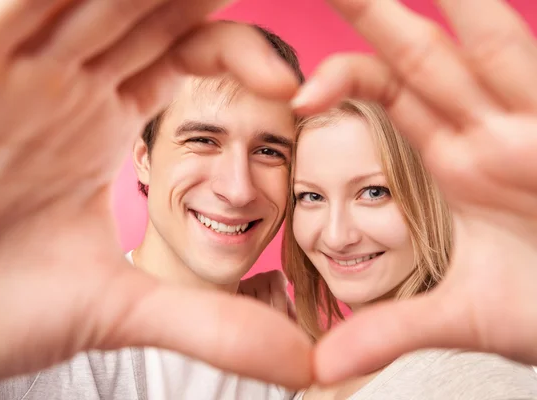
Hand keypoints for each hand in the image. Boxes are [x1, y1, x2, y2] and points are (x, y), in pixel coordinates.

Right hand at [0, 0, 311, 387]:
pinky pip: (17, 4)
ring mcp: (13, 67)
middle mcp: (63, 84)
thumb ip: (209, 324)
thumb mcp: (116, 308)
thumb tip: (305, 364)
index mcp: (100, 123)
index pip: (187, 54)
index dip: (241, 54)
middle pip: (150, 7)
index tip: (293, 90)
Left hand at [291, 0, 536, 384]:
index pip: (389, 95)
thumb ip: (392, 327)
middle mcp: (491, 131)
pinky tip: (488, 2)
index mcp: (457, 161)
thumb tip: (323, 364)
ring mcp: (533, 126)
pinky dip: (512, 32)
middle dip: (374, 11)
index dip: (344, 76)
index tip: (296, 91)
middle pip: (421, 51)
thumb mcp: (462, 316)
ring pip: (482, 42)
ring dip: (451, 3)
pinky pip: (534, 64)